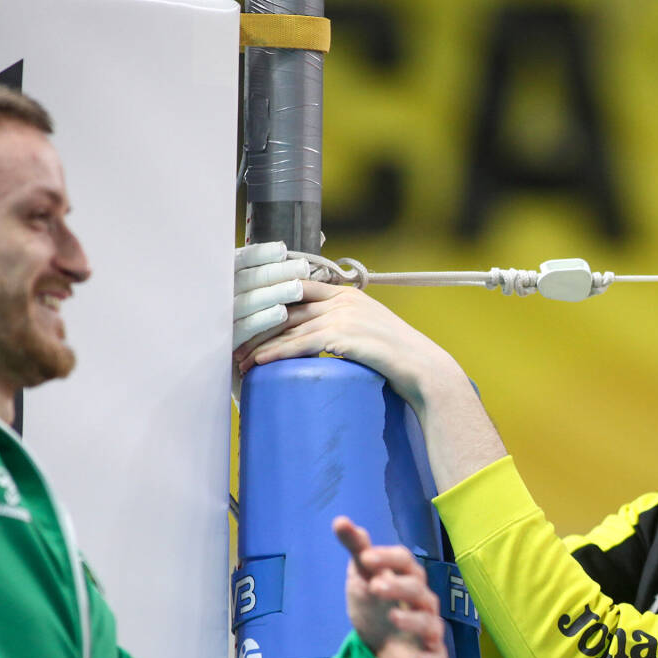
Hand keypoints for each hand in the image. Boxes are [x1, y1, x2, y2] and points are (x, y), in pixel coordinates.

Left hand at [234, 278, 464, 407]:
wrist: (424, 370)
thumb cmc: (396, 358)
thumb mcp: (367, 332)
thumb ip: (341, 327)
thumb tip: (316, 341)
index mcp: (346, 295)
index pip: (296, 288)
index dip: (268, 298)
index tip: (245, 312)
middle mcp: (343, 300)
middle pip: (287, 307)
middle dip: (257, 324)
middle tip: (233, 341)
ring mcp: (344, 316)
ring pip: (290, 327)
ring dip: (260, 343)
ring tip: (239, 359)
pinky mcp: (345, 336)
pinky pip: (302, 343)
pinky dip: (277, 353)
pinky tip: (259, 362)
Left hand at [334, 516, 446, 657]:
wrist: (383, 648)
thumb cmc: (377, 606)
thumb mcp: (362, 578)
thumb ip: (356, 550)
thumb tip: (341, 521)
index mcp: (407, 577)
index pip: (404, 561)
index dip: (387, 558)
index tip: (365, 557)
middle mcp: (423, 601)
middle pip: (417, 589)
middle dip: (398, 586)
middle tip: (375, 585)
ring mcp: (429, 630)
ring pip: (429, 622)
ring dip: (413, 619)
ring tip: (393, 617)